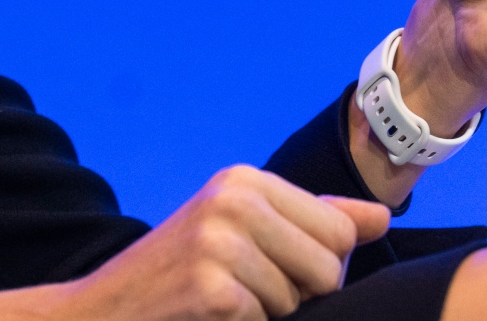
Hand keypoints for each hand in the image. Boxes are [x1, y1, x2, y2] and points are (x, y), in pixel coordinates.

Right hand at [52, 165, 388, 320]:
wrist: (105, 310)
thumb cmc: (181, 274)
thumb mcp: (245, 231)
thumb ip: (315, 221)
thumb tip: (381, 218)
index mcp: (244, 180)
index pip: (339, 229)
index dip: (317, 265)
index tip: (268, 266)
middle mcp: (232, 199)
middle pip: (329, 265)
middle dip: (300, 293)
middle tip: (245, 290)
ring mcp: (220, 242)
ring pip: (301, 298)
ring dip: (270, 314)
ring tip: (223, 302)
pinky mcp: (212, 288)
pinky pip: (269, 319)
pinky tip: (208, 316)